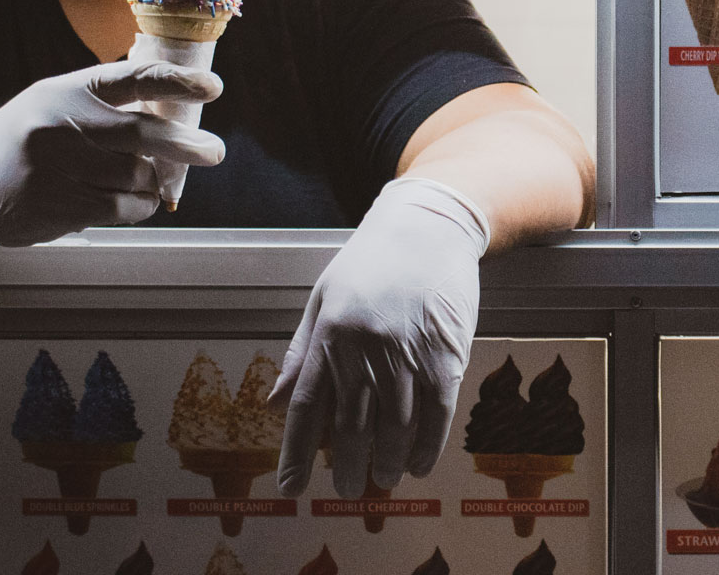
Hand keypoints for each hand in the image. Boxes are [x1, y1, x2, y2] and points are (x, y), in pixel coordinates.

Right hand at [0, 60, 222, 246]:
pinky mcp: (54, 203)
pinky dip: (139, 206)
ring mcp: (55, 165)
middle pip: (139, 133)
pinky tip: (137, 202)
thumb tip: (177, 113)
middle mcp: (61, 123)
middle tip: (214, 151)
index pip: (132, 78)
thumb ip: (110, 104)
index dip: (176, 82)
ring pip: (133, 176)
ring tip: (153, 183)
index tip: (214, 89)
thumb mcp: (61, 104)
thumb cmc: (32, 138)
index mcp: (70, 90)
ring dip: (154, 182)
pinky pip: (118, 207)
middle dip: (185, 144)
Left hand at [271, 177, 489, 497]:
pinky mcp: (445, 355)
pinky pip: (436, 414)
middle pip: (350, 426)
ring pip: (395, 428)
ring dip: (388, 462)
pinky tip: (420, 464)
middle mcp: (364, 348)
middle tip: (346, 491)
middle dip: (346, 467)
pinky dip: (427, 446)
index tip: (290, 487)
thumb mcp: (323, 298)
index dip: (296, 452)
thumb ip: (301, 353)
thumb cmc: (371, 262)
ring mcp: (407, 354)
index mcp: (329, 335)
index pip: (305, 406)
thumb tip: (274, 403)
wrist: (429, 227)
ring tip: (384, 479)